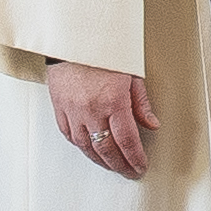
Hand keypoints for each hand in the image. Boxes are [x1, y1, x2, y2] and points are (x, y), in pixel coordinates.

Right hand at [45, 60, 157, 178]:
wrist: (73, 38)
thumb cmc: (105, 51)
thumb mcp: (132, 73)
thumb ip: (141, 102)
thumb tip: (151, 124)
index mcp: (113, 100)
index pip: (126, 140)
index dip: (134, 158)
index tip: (140, 166)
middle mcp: (91, 109)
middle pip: (106, 149)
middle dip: (119, 165)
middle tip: (129, 172)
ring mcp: (73, 110)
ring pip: (86, 146)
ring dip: (100, 160)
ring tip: (112, 165)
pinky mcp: (59, 108)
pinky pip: (69, 135)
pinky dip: (81, 146)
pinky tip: (90, 151)